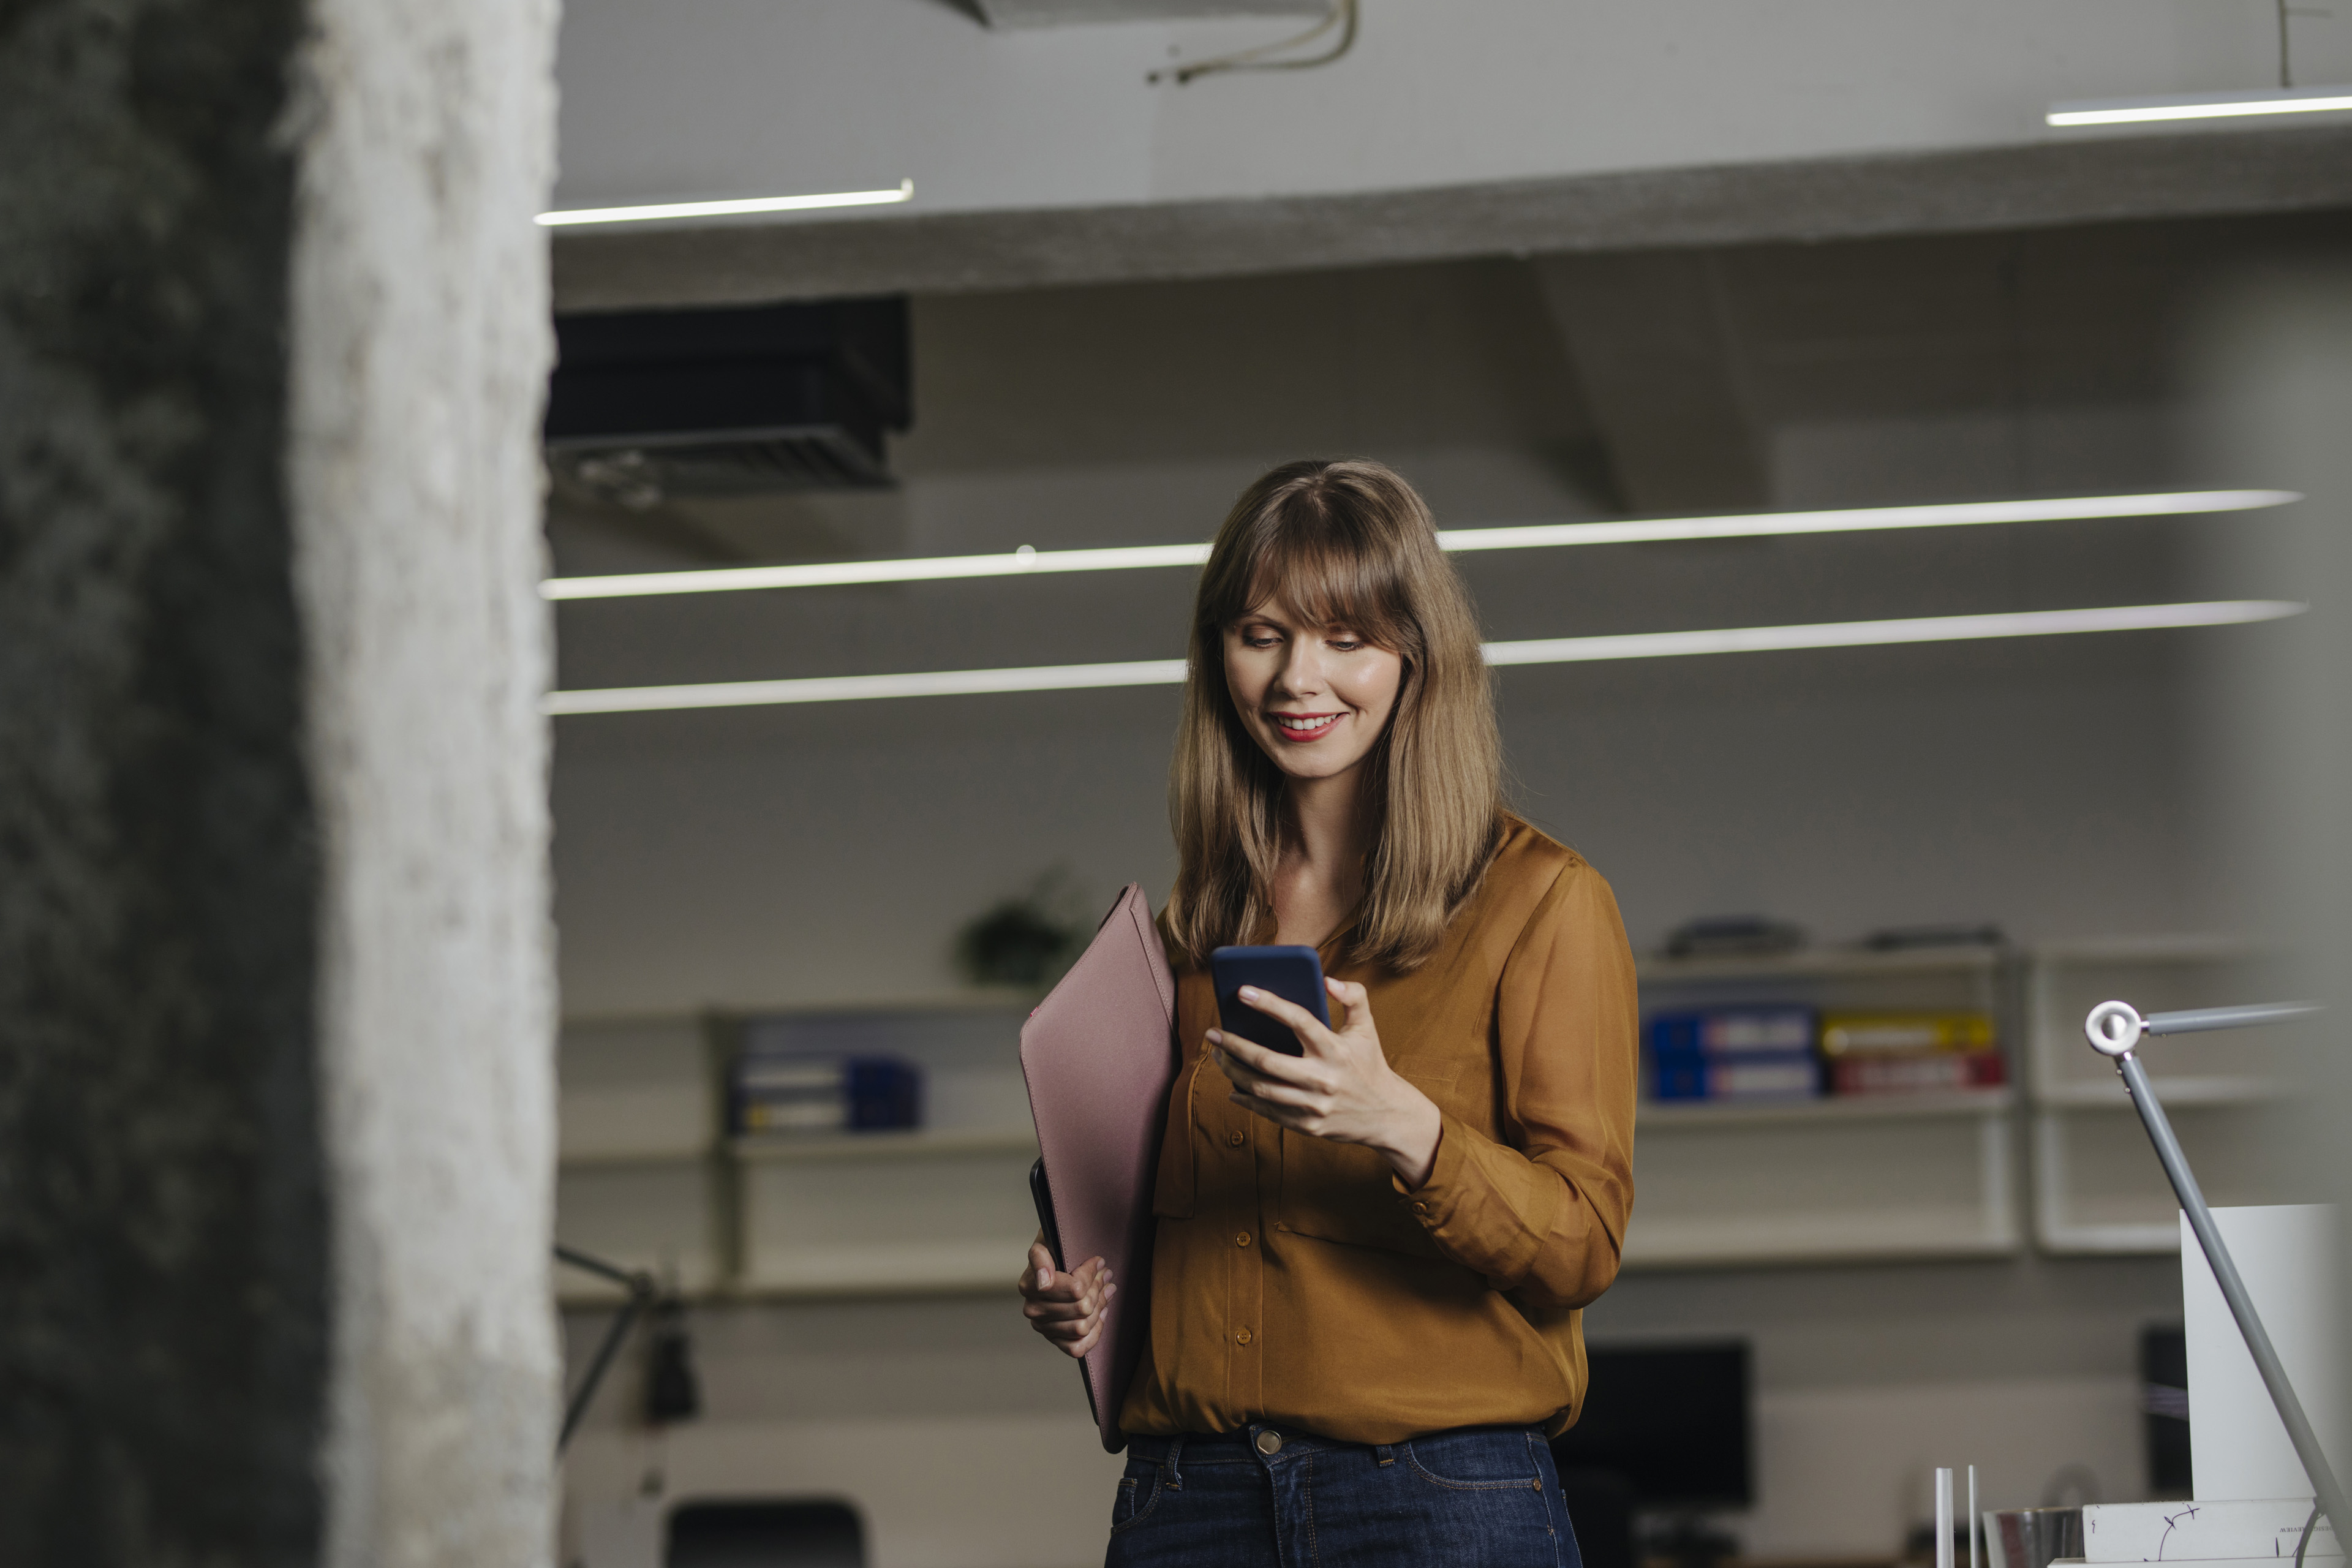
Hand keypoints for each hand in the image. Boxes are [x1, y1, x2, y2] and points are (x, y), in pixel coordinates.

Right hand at [1017, 1241, 1114, 1358]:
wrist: (1051, 1264)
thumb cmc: (1052, 1250)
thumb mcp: (1045, 1241)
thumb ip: (1040, 1257)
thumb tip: (1044, 1283)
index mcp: (1029, 1286)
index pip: (1075, 1289)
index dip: (1091, 1275)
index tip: (1098, 1262)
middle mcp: (1033, 1310)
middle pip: (1082, 1308)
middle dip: (1098, 1288)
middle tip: (1106, 1275)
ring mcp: (1043, 1327)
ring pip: (1082, 1327)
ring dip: (1100, 1307)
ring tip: (1106, 1290)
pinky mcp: (1054, 1339)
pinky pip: (1077, 1348)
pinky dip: (1093, 1334)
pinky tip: (1100, 1314)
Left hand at [1212, 978, 1442, 1188]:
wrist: (1386, 1114)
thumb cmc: (1370, 1064)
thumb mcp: (1367, 1028)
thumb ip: (1354, 997)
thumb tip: (1327, 979)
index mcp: (1335, 1049)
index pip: (1299, 1020)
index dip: (1269, 1003)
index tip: (1242, 991)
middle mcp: (1323, 1078)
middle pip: (1267, 1060)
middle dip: (1233, 1045)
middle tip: (1213, 1032)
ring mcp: (1313, 1105)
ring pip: (1261, 1088)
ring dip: (1233, 1070)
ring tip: (1218, 1055)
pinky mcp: (1307, 1125)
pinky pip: (1267, 1111)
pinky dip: (1246, 1098)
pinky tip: (1233, 1086)